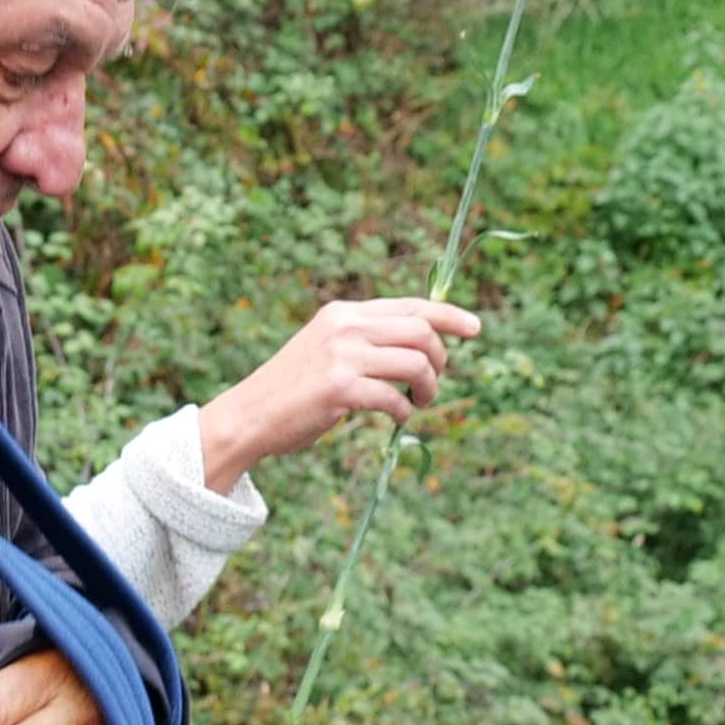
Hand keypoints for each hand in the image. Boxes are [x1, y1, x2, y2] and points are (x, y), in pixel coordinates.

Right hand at [198, 297, 474, 488]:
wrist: (249, 416)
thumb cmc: (293, 390)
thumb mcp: (326, 349)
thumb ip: (365, 340)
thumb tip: (419, 345)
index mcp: (344, 313)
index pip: (410, 305)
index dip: (449, 315)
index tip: (475, 328)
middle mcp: (345, 327)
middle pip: (421, 331)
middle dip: (441, 359)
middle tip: (435, 383)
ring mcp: (342, 356)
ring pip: (416, 364)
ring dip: (429, 388)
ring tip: (421, 403)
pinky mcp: (340, 389)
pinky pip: (395, 399)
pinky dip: (404, 412)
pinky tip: (397, 419)